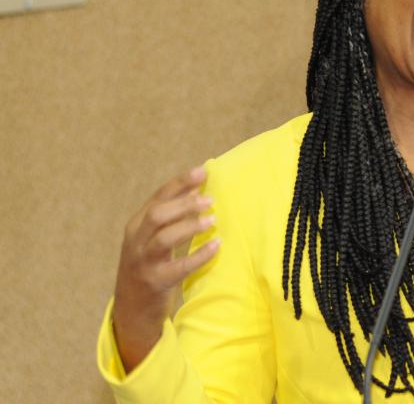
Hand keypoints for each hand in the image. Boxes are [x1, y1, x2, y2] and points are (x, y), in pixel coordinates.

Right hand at [112, 166, 220, 371]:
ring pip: (164, 238)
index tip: (202, 172)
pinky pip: (179, 267)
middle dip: (184, 204)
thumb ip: (172, 216)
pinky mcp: (155, 282)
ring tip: (212, 220)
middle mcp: (136, 241)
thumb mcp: (154, 237)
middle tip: (210, 200)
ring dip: (190, 226)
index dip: (180, 183)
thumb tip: (197, 189)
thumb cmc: (150, 265)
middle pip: (158, 215)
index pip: (158, 197)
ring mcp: (143, 262)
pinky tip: (216, 246)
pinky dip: (199, 256)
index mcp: (137, 225)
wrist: (131, 307)